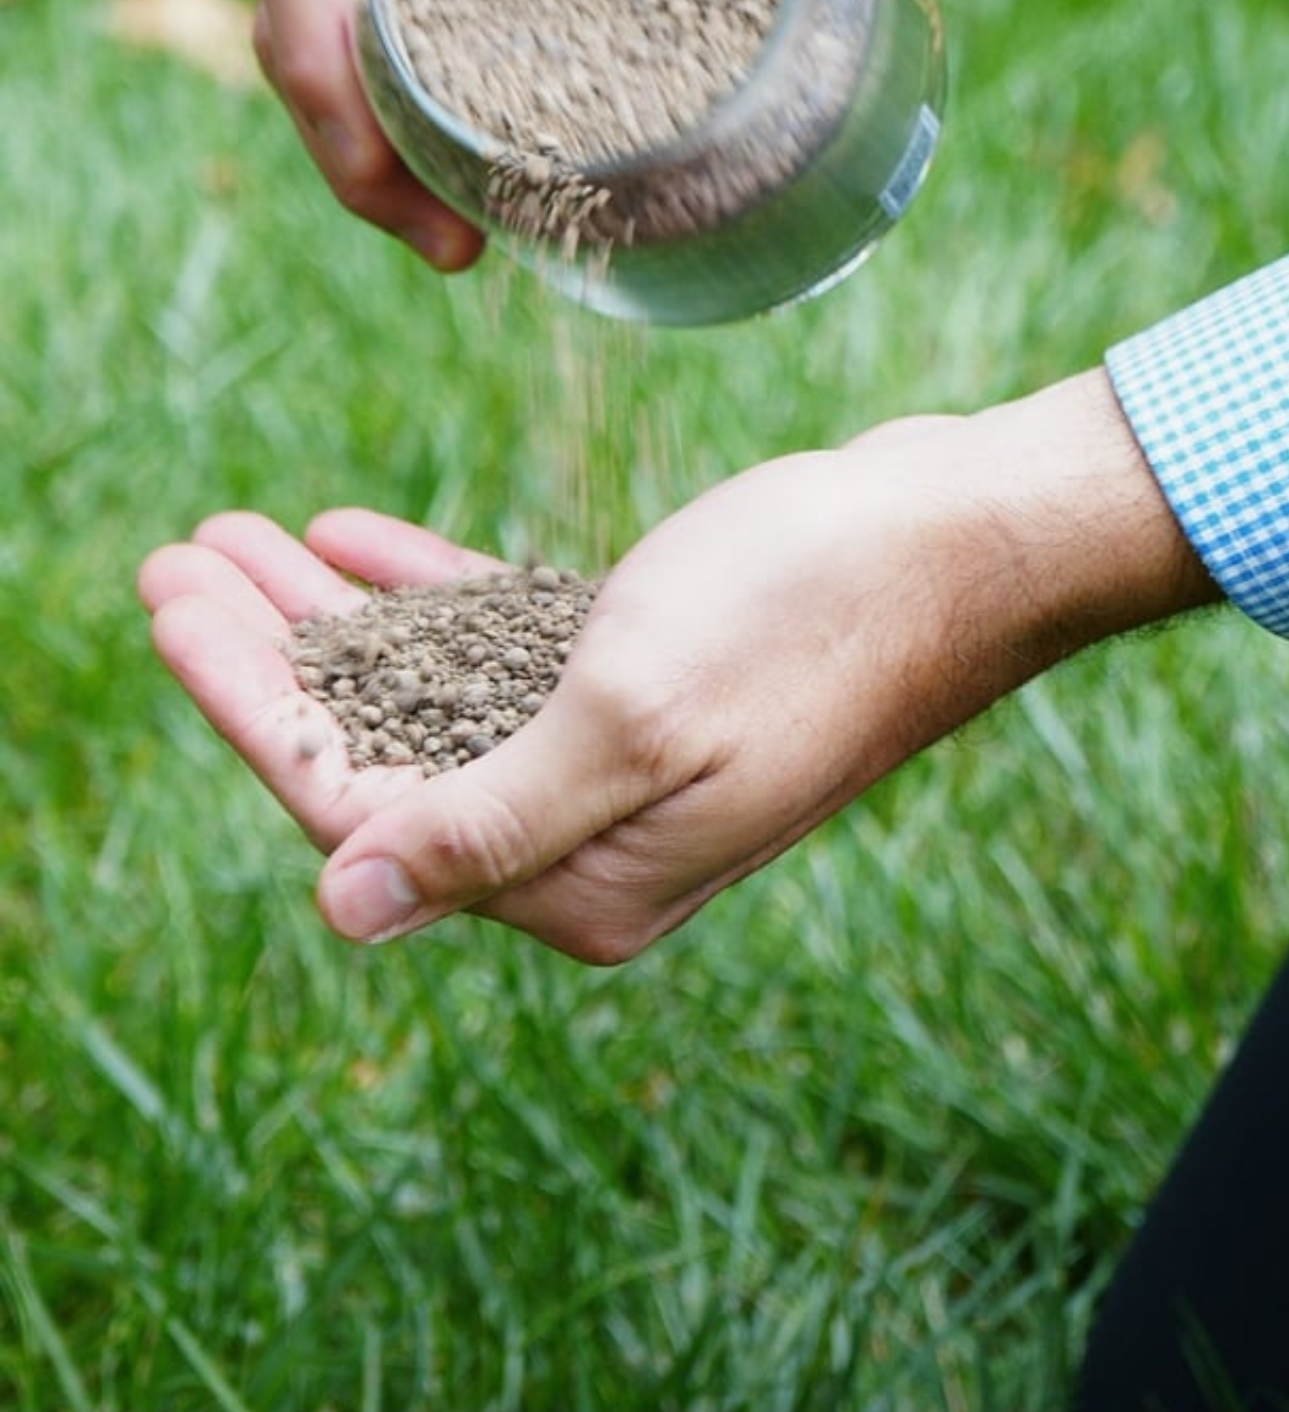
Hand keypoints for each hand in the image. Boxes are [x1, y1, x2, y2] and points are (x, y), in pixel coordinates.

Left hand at [137, 371, 1217, 963]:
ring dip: (336, 619)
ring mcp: (628, 764)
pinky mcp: (654, 690)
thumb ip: (488, 819)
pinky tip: (360, 540)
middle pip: (386, 753)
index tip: (168, 604)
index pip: (366, 808)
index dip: (255, 706)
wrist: (965, 545)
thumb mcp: (637, 714)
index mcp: (587, 876)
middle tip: (175, 557)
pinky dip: (433, 597)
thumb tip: (346, 911)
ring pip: (436, 694)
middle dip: (273, 657)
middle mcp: (597, 840)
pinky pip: (507, 653)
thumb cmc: (813, 613)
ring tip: (241, 534)